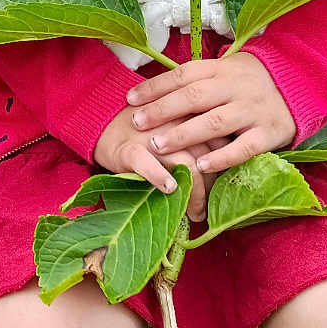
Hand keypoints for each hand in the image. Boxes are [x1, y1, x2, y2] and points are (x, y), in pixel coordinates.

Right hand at [94, 112, 226, 222]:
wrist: (102, 120)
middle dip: (212, 186)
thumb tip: (224, 169)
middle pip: (206, 156)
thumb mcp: (175, 124)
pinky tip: (169, 189)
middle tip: (210, 209)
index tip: (223, 189)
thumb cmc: (146, 128)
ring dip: (194, 193)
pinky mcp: (128, 148)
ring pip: (185, 164)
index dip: (224, 169)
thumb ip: (198, 137)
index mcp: (189, 113)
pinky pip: (147, 163)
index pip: (220, 142)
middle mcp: (174, 121)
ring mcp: (151, 135)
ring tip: (196, 214)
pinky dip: (159, 177)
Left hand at [124, 53, 295, 173]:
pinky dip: (221, 157)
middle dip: (162, 111)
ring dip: (184, 134)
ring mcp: (253, 110)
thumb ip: (195, 81)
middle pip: (194, 97)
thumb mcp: (223, 71)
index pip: (182, 75)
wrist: (298, 85)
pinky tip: (200, 167)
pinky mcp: (269, 133)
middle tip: (136, 123)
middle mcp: (235, 87)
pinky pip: (244, 148)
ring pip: (214, 122)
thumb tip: (151, 91)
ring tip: (158, 145)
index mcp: (220, 69)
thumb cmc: (247, 81)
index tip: (130, 99)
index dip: (155, 86)